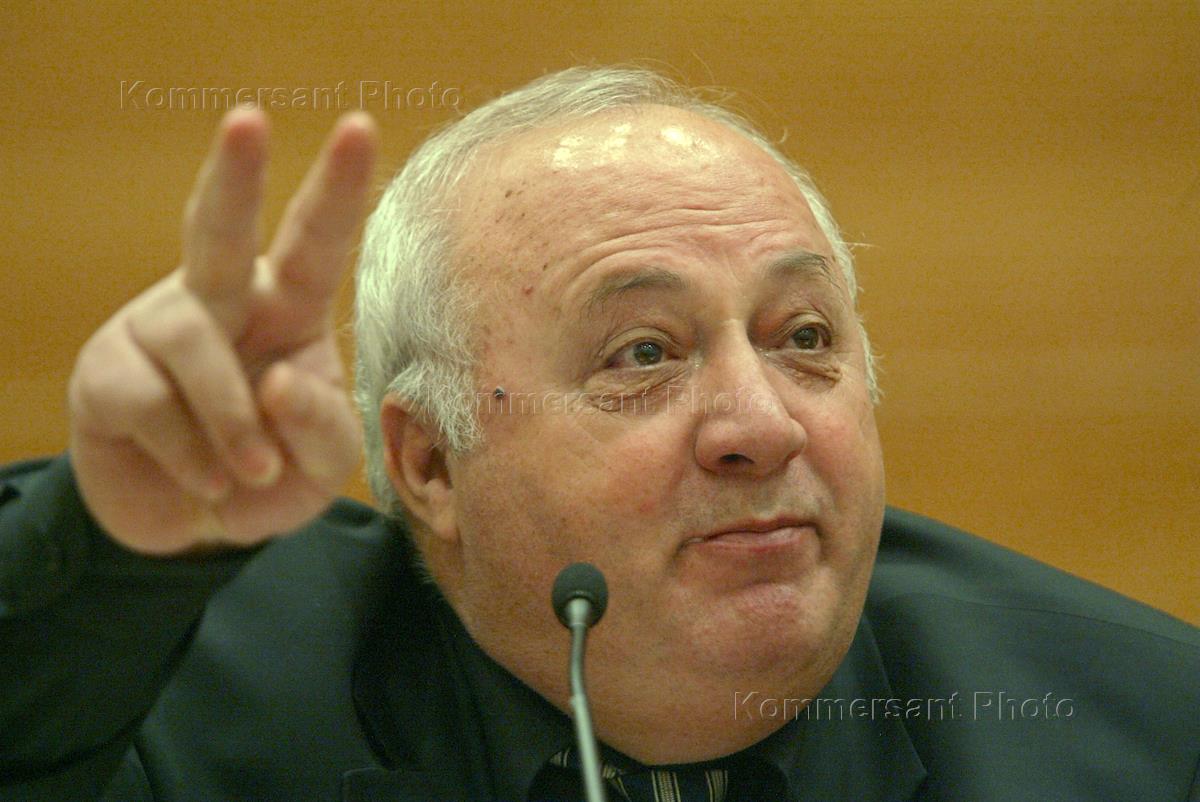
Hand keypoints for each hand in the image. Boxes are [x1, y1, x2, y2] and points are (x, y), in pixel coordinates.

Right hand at [68, 107, 377, 554]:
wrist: (194, 526)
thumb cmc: (272, 474)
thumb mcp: (323, 465)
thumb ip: (322, 429)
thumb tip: (277, 381)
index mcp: (289, 309)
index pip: (316, 242)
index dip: (338, 189)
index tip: (359, 126)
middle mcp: (222, 301)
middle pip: (218, 228)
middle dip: (233, 174)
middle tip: (247, 120)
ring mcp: (157, 330)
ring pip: (195, 344)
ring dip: (232, 420)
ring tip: (254, 472)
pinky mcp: (106, 372)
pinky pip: (150, 403)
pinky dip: (191, 456)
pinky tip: (207, 482)